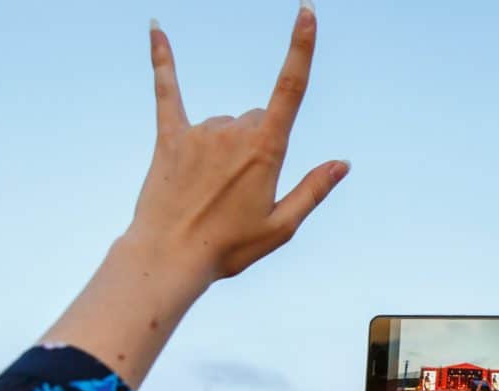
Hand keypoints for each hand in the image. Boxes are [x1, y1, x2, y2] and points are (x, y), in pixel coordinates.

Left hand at [125, 4, 348, 284]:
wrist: (170, 257)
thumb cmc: (230, 247)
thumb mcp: (281, 226)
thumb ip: (313, 190)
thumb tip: (342, 163)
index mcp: (266, 150)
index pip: (290, 88)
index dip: (300, 47)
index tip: (306, 12)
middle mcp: (233, 132)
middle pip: (257, 119)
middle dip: (257, 146)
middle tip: (240, 195)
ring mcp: (199, 132)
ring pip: (224, 124)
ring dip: (224, 149)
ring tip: (211, 194)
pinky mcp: (169, 137)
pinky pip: (166, 90)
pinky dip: (162, 60)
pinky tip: (155, 27)